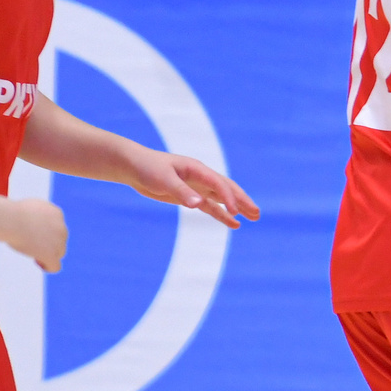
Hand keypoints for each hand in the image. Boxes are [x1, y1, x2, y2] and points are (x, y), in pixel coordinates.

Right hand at [0, 198, 67, 271]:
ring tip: (31, 251)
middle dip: (47, 244)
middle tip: (30, 244)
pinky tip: (37, 262)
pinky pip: (55, 266)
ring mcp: (59, 242)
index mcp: (56, 214)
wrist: (12, 220)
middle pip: (60, 241)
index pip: (57, 227)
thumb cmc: (12, 213)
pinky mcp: (52, 255)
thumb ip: (34, 217)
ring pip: (59, 253)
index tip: (32, 233)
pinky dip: (48, 266)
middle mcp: (61, 227)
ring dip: (47, 254)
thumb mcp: (27, 210)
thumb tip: (33, 227)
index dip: (46, 233)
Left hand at [127, 150, 260, 227]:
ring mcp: (197, 186)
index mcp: (197, 169)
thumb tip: (199, 204)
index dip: (229, 197)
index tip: (236, 212)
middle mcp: (201, 177)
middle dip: (243, 200)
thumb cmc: (148, 168)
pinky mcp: (190, 196)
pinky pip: (210, 206)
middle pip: (227, 189)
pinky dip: (222, 214)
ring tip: (254, 217)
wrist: (133, 166)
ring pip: (222, 198)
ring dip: (237, 207)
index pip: (219, 184)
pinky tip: (233, 224)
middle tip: (257, 213)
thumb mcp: (163, 180)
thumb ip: (182, 192)